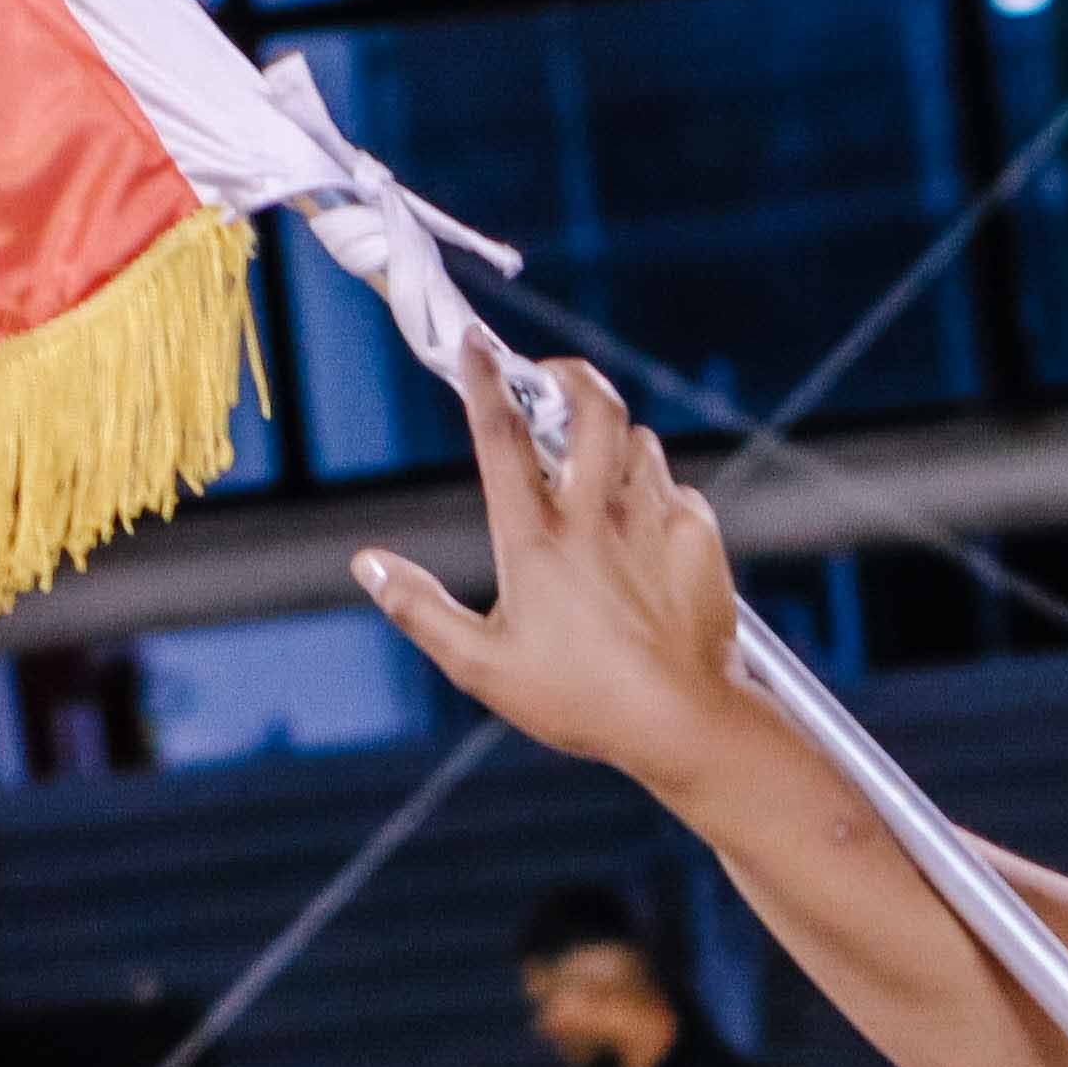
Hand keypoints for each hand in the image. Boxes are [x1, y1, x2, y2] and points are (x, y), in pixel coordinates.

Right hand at [355, 348, 762, 793]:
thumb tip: (367, 565)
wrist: (685, 723)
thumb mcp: (483, 667)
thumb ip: (420, 610)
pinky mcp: (700, 538)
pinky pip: (677, 490)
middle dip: (569, 374)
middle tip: (552, 377)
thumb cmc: (583, 701)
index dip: (483, 379)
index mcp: (536, 539)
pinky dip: (658, 494)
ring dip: (615, 438)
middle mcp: (597, 516)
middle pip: (590, 406)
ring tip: (597, 464)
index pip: (501, 434)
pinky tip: (645, 528)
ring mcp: (654, 522)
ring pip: (638, 440)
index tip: (474, 343)